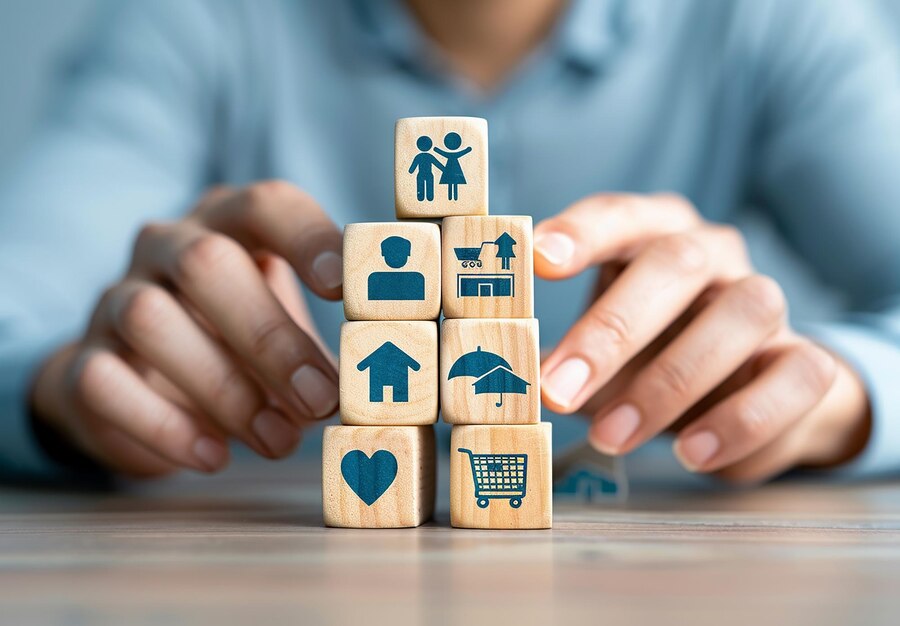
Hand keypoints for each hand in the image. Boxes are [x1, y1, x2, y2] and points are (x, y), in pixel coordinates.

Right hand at [30, 182, 342, 476]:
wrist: (140, 377)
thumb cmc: (235, 339)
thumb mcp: (282, 321)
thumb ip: (325, 337)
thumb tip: (381, 382)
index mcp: (228, 225)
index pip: (265, 205)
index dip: (307, 238)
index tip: (344, 288)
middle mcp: (166, 247)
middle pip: (207, 264)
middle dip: (270, 336)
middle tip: (321, 399)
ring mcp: (116, 300)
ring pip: (152, 320)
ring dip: (225, 388)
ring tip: (280, 440)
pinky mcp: (83, 360)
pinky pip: (105, 382)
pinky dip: (163, 425)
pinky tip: (214, 456)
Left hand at [536, 194, 870, 482]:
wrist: (744, 394)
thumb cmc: (649, 356)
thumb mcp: (602, 347)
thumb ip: (567, 356)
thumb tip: (517, 386)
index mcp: (655, 235)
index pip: (621, 215)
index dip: (582, 233)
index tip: (538, 260)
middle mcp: (714, 255)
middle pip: (676, 263)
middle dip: (611, 330)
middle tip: (557, 390)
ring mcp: (766, 302)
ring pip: (741, 313)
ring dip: (670, 381)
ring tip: (613, 435)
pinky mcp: (805, 359)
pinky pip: (795, 377)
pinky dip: (741, 419)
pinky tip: (691, 451)